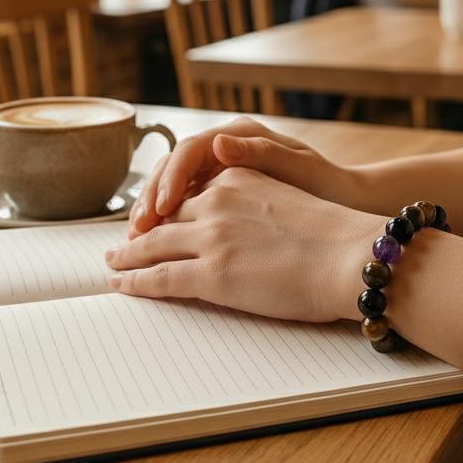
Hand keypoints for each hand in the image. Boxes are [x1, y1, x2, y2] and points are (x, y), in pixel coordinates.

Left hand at [110, 166, 384, 321]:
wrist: (350, 255)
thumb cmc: (333, 234)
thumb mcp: (287, 194)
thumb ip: (254, 197)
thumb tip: (240, 212)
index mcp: (237, 176)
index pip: (187, 188)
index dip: (163, 206)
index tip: (151, 217)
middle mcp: (217, 200)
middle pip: (163, 215)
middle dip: (138, 231)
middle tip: (120, 244)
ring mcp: (211, 237)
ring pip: (152, 245)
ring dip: (127, 256)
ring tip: (112, 265)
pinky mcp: (211, 273)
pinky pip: (159, 277)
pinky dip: (134, 282)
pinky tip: (121, 285)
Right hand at [128, 116, 363, 238]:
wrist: (349, 210)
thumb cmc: (329, 189)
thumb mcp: (300, 169)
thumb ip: (259, 154)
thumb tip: (217, 141)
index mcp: (241, 135)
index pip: (190, 150)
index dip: (169, 179)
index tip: (160, 208)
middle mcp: (226, 149)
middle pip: (173, 168)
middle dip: (151, 199)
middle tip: (136, 232)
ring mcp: (222, 172)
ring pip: (174, 188)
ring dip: (153, 214)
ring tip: (138, 242)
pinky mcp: (223, 195)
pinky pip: (186, 205)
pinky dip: (169, 224)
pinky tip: (158, 244)